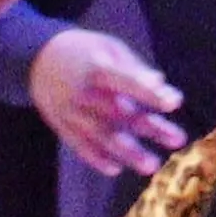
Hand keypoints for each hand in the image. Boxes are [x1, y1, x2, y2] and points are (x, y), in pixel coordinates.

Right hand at [23, 28, 188, 179]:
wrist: (37, 59)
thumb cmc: (84, 52)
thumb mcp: (107, 48)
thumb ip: (133, 68)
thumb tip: (160, 84)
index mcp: (97, 67)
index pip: (127, 81)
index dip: (150, 91)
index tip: (174, 101)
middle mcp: (83, 92)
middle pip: (119, 113)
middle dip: (148, 127)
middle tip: (178, 140)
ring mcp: (70, 111)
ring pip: (101, 135)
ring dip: (128, 152)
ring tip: (152, 165)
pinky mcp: (62, 125)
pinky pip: (79, 145)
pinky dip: (95, 158)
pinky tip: (115, 168)